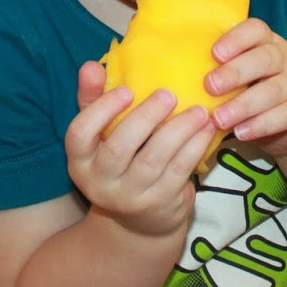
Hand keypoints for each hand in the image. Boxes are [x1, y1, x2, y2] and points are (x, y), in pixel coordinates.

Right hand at [65, 62, 211, 238]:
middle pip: (118, 148)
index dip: (101, 110)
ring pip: (155, 160)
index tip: (127, 90)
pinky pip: (180, 171)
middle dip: (145, 117)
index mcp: (80, 161)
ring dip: (179, 130)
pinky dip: (195, 147)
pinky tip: (207, 128)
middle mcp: (100, 183)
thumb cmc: (119, 162)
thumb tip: (91, 65)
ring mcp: (131, 197)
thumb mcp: (100, 135)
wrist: (139, 222)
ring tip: (199, 110)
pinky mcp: (161, 203)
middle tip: (168, 94)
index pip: (79, 134)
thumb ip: (94, 100)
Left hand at [206, 19, 286, 157]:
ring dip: (244, 104)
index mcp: (267, 43)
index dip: (236, 39)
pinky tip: (241, 133)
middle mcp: (286, 58)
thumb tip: (176, 72)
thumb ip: (220, 69)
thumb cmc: (255, 92)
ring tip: (219, 118)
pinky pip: (286, 115)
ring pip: (274, 90)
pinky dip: (262, 125)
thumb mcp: (242, 75)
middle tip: (210, 86)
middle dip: (236, 72)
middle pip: (266, 58)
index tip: (214, 54)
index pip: (256, 30)